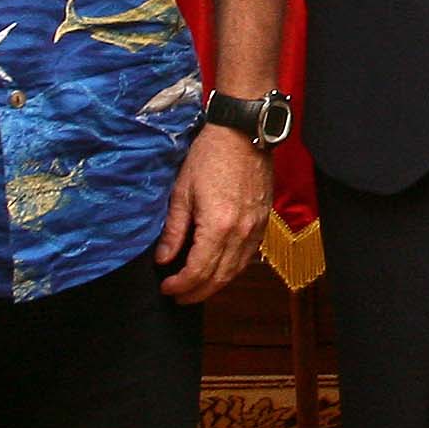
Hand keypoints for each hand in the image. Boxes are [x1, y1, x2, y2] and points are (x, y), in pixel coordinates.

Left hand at [157, 124, 271, 302]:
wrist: (243, 131)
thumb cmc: (210, 155)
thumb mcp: (182, 191)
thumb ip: (174, 229)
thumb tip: (164, 258)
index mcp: (218, 225)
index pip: (198, 271)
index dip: (180, 285)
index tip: (166, 287)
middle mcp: (241, 232)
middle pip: (219, 277)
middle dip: (196, 292)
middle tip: (177, 296)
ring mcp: (256, 228)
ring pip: (236, 271)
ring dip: (215, 285)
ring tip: (195, 288)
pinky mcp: (264, 221)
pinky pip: (249, 256)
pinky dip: (233, 269)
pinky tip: (219, 269)